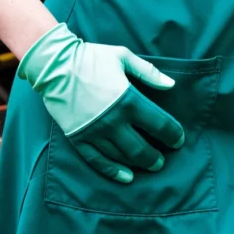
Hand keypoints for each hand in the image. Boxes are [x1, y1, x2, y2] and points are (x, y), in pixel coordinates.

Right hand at [18, 22, 185, 183]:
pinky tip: (126, 177)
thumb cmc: (91, 58)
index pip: (159, 125)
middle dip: (156, 157)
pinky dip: (113, 171)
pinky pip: (97, 161)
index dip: (173, 134)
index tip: (178, 139)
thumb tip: (171, 85)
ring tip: (148, 165)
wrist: (55, 65)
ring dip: (138, 164)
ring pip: (122, 157)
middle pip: (142, 149)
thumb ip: (149, 73)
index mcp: (128, 100)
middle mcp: (113, 121)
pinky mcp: (78, 138)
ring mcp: (95, 132)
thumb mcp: (123, 57)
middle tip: (162, 160)